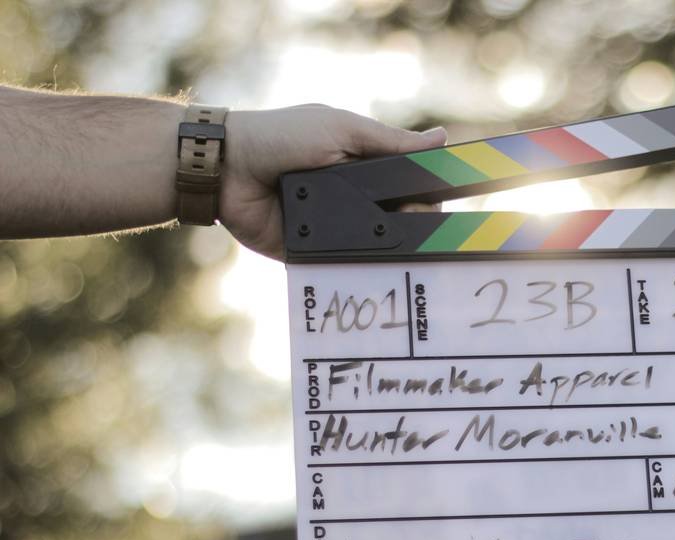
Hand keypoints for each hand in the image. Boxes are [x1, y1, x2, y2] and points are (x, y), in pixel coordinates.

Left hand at [219, 105, 445, 259]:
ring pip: (378, 248)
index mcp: (364, 167)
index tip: (438, 202)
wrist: (227, 169)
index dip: (428, 196)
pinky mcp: (315, 255)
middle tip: (411, 219)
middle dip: (415, 222)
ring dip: (394, 248)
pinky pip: (346, 267)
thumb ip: (390, 142)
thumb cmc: (282, 137)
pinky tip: (379, 270)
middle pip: (401, 221)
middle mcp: (354, 200)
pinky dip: (361, 269)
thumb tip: (443, 139)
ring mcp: (336, 229)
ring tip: (399, 243)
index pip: (410, 187)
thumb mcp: (343, 130)